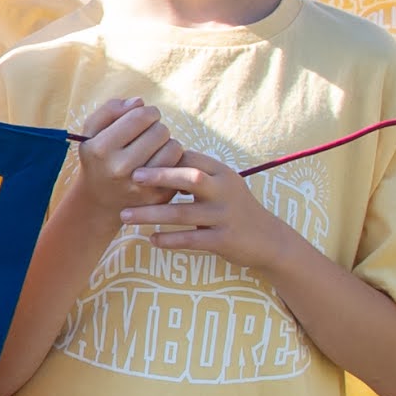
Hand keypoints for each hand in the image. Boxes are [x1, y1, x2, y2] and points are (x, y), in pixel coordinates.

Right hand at [60, 94, 170, 220]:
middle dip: (156, 127)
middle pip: (159, 130)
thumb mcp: (91, 133)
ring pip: (173, 146)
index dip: (148, 111)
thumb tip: (139, 102)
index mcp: (101, 149)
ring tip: (154, 148)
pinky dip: (173, 159)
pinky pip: (179, 165)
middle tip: (147, 136)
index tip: (145, 117)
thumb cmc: (98, 159)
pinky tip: (160, 162)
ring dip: (166, 143)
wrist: (99, 202)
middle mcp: (120, 168)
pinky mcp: (158, 195)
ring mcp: (140, 184)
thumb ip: (110, 110)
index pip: (140, 116)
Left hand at [124, 145, 289, 263]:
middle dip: (159, 176)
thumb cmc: (234, 208)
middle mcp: (225, 191)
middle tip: (131, 177)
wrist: (269, 240)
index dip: (164, 157)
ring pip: (183, 213)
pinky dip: (169, 240)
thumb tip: (157, 155)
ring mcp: (225, 216)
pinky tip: (151, 239)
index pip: (191, 158)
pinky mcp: (224, 240)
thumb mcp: (221, 185)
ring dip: (151, 214)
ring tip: (125, 216)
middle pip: (191, 178)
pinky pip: (191, 239)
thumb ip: (196, 173)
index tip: (136, 157)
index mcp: (222, 173)